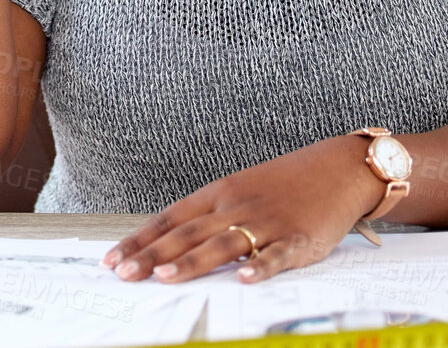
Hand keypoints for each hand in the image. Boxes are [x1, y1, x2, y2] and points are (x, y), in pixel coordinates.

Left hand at [100, 137, 384, 284]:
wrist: (335, 169)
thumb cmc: (282, 186)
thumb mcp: (239, 193)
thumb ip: (208, 220)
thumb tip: (169, 247)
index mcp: (218, 194)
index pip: (170, 219)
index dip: (140, 240)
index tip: (112, 260)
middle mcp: (235, 206)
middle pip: (188, 233)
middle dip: (153, 255)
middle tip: (124, 274)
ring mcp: (266, 222)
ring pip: (223, 244)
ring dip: (193, 261)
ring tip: (166, 278)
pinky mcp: (297, 238)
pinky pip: (276, 255)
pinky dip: (259, 268)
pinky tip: (243, 279)